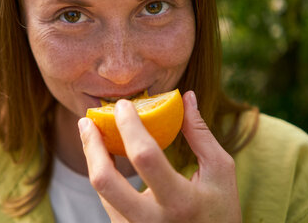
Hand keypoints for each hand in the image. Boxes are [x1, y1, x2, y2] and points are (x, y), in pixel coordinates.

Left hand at [78, 91, 241, 221]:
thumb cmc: (220, 210)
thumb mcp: (220, 172)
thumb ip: (200, 134)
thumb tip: (186, 96)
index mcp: (180, 201)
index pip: (145, 157)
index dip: (129, 126)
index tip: (123, 104)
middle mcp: (152, 221)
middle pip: (106, 181)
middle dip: (91, 145)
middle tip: (86, 120)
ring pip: (100, 192)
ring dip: (91, 158)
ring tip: (90, 132)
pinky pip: (106, 201)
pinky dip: (102, 174)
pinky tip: (102, 155)